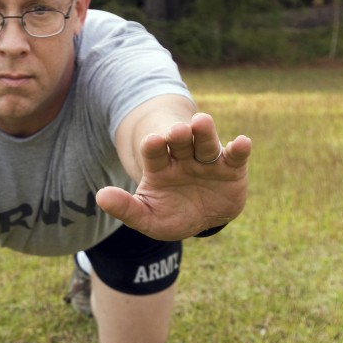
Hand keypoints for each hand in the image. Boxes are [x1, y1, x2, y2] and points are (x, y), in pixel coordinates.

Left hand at [97, 112, 250, 239]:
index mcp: (160, 166)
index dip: (153, 146)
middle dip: (178, 135)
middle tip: (177, 130)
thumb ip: (126, 208)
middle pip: (180, 141)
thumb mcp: (146, 217)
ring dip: (204, 132)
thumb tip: (101, 197)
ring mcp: (207, 161)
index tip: (151, 141)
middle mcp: (183, 158)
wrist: (201, 220)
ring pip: (205, 143)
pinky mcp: (231, 168)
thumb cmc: (170, 214)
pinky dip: (239, 149)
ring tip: (202, 122)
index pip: (154, 153)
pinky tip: (241, 142)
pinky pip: (235, 156)